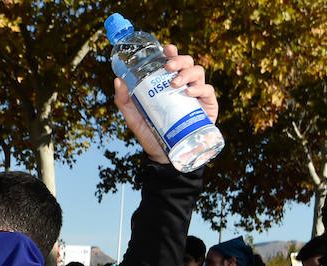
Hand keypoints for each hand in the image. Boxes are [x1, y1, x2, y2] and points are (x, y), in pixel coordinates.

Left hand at [113, 46, 217, 164]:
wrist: (164, 155)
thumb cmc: (150, 132)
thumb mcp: (134, 117)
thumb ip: (124, 101)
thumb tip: (117, 81)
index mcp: (169, 83)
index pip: (173, 62)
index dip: (172, 52)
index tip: (167, 49)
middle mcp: (185, 85)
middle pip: (188, 63)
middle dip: (179, 61)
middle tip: (168, 67)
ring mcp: (198, 95)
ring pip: (199, 72)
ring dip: (187, 74)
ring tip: (174, 83)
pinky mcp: (208, 107)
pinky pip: (208, 91)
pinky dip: (199, 89)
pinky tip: (188, 93)